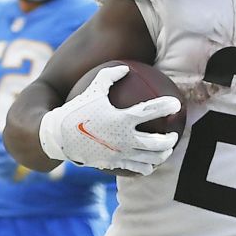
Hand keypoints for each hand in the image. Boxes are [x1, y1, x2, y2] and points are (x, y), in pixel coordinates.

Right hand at [37, 64, 180, 175]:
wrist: (59, 136)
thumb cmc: (76, 109)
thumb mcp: (93, 89)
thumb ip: (110, 75)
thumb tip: (126, 67)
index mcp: (121, 118)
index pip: (151, 111)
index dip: (166, 107)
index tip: (177, 104)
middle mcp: (124, 138)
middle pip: (157, 142)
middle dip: (170, 139)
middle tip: (174, 135)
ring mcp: (120, 154)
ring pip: (150, 159)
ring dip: (162, 156)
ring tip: (166, 151)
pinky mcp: (113, 164)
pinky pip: (136, 169)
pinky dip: (146, 167)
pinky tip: (149, 165)